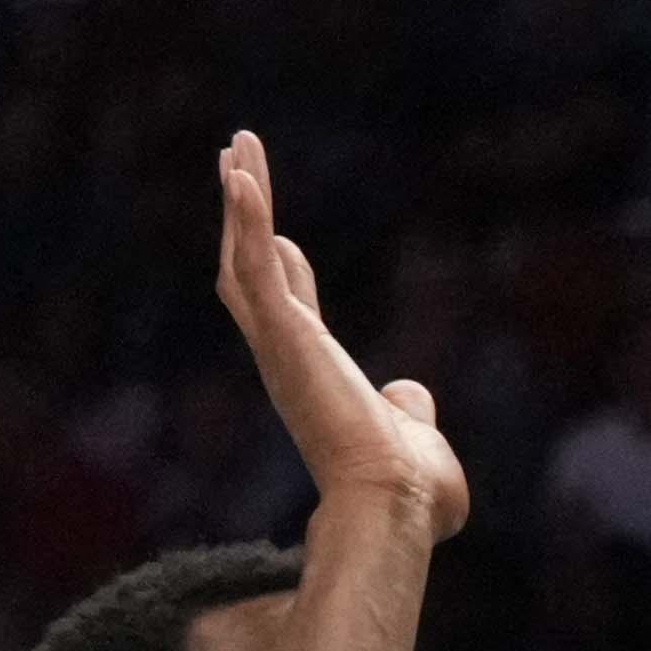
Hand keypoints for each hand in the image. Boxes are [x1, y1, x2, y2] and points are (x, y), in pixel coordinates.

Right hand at [209, 131, 465, 540]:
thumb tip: (411, 396)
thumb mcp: (414, 434)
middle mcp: (287, 356)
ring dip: (242, 200)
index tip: (278, 236)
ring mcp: (280, 343)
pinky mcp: (285, 335)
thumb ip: (409, 410)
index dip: (281, 271)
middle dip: (244, 218)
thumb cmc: (412, 490)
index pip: (291, 310)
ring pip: (244, 258)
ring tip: (237, 147)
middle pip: (251, 272)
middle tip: (236, 164)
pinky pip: (254, 265)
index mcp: (315, 374)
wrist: (399, 503)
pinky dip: (245, 218)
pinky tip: (240, 173)